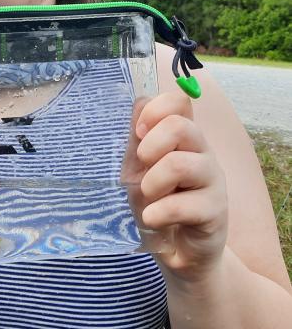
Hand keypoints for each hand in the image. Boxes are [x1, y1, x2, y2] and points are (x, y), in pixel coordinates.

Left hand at [122, 92, 227, 282]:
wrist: (177, 251)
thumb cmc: (156, 202)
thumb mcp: (138, 169)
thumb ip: (137, 139)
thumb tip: (138, 103)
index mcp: (183, 137)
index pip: (180, 101)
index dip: (155, 110)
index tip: (138, 132)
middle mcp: (202, 152)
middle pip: (181, 125)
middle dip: (150, 145)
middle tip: (142, 166)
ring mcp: (212, 181)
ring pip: (181, 164)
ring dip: (153, 182)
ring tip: (148, 196)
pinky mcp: (216, 212)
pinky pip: (184, 205)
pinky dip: (159, 212)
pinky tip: (151, 218)